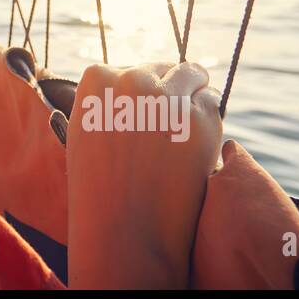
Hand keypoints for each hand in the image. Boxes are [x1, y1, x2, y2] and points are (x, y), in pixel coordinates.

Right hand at [67, 61, 221, 287]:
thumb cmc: (100, 188)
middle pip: (162, 68)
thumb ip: (108, 101)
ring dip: (192, 94)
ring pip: (192, 75)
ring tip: (187, 124)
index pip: (130, 68)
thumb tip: (136, 79)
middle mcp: (132, 79)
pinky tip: (197, 143)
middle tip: (168, 124)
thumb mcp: (87, 131)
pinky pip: (211, 102)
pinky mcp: (199, 119)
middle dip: (167, 90)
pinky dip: (208, 119)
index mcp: (98, 79)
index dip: (140, 91)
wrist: (124, 230)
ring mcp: (167, 97)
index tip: (143, 113)